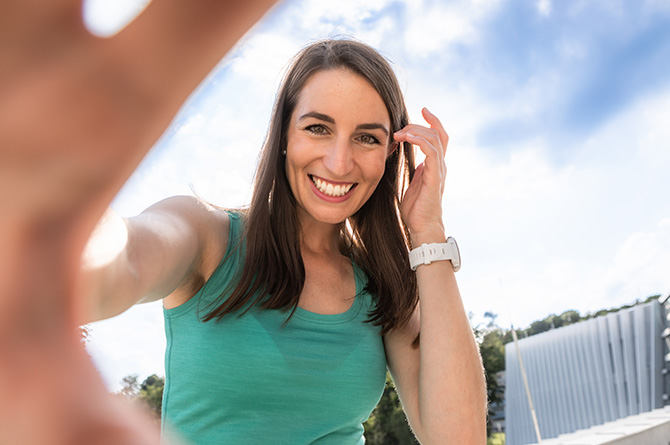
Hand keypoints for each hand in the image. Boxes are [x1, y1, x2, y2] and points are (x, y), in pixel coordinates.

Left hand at [394, 108, 448, 242]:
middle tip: (401, 127)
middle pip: (438, 134)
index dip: (433, 121)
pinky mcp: (435, 176)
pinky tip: (407, 138)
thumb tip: (413, 160)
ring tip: (400, 133)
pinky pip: (432, 151)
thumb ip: (416, 171)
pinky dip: (420, 140)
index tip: (423, 109)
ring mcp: (439, 170)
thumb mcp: (413, 184)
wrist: (422, 227)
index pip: (439, 137)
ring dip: (417, 131)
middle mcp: (441, 165)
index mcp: (436, 166)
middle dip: (421, 124)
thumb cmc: (416, 210)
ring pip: (435, 139)